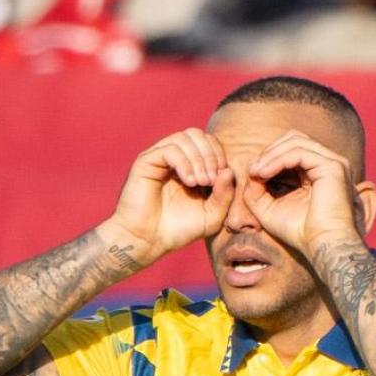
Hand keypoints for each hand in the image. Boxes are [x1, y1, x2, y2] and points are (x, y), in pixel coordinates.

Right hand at [105, 129, 235, 264]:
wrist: (148, 241)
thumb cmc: (178, 230)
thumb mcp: (212, 216)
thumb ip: (224, 195)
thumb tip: (229, 170)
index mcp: (190, 166)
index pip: (209, 143)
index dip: (219, 155)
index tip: (221, 180)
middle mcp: (174, 158)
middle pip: (197, 134)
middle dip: (210, 154)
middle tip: (211, 180)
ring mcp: (159, 158)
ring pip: (184, 138)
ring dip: (198, 158)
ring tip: (200, 183)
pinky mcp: (146, 161)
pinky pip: (169, 149)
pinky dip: (184, 163)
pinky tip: (189, 182)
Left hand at [242, 132, 362, 253]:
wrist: (322, 246)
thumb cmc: (299, 232)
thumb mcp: (268, 208)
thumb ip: (256, 189)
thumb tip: (250, 170)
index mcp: (316, 171)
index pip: (291, 149)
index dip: (269, 156)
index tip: (251, 173)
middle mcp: (327, 163)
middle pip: (294, 138)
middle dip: (269, 151)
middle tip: (252, 170)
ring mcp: (333, 162)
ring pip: (295, 142)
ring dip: (271, 155)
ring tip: (256, 172)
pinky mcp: (333, 166)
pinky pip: (299, 152)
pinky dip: (278, 159)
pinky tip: (264, 173)